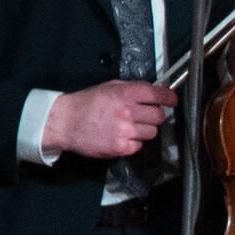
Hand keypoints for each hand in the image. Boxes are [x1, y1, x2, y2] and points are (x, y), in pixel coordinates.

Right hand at [44, 79, 174, 160]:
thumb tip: (157, 91)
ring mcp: (125, 131)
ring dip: (144, 129)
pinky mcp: (120, 147)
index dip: (169, 97)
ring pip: (152, 132)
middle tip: (143, 115)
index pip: (159, 95)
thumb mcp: (109, 87)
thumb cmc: (86, 103)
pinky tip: (121, 135)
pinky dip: (133, 142)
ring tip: (129, 126)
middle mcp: (127, 112)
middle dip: (154, 115)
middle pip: (159, 116)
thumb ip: (134, 89)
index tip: (171, 100)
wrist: (63, 122)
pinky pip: (139, 145)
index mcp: (125, 94)